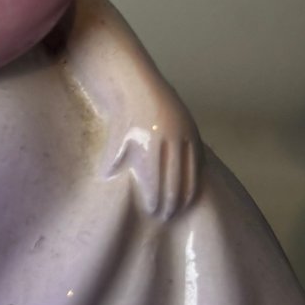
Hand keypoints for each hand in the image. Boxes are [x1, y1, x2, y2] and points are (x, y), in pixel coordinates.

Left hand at [105, 85, 201, 219]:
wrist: (139, 88)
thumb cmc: (124, 118)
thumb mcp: (116, 140)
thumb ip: (114, 160)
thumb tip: (106, 178)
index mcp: (149, 147)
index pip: (155, 182)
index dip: (155, 199)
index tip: (154, 212)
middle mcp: (169, 143)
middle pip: (174, 181)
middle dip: (171, 202)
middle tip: (168, 216)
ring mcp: (183, 136)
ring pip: (190, 172)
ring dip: (186, 192)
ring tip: (182, 207)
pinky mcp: (192, 131)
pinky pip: (198, 159)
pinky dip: (197, 176)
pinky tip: (193, 189)